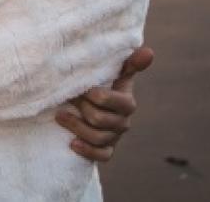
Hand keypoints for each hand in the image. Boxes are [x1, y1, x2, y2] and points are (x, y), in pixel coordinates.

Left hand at [55, 46, 153, 161]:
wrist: (94, 106)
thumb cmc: (104, 85)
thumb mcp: (115, 73)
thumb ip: (130, 63)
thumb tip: (149, 52)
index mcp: (127, 102)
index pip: (114, 101)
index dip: (96, 96)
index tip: (82, 88)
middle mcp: (123, 121)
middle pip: (101, 120)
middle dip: (82, 109)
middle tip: (68, 99)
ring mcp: (115, 137)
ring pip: (98, 138)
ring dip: (76, 127)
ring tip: (60, 115)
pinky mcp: (107, 150)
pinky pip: (101, 156)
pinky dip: (87, 150)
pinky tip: (72, 143)